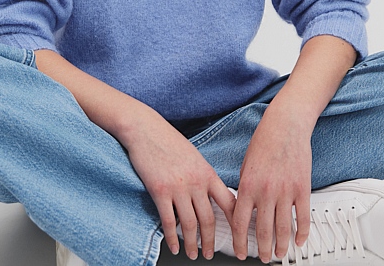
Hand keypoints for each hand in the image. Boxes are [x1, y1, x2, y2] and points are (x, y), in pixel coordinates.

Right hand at [126, 111, 235, 259]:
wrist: (145, 129)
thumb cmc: (167, 140)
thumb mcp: (193, 156)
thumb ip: (202, 175)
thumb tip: (209, 195)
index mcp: (207, 172)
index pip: (228, 202)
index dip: (236, 222)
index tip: (238, 235)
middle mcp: (196, 181)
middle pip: (209, 219)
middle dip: (211, 241)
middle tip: (210, 253)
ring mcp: (178, 187)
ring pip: (190, 224)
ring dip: (193, 243)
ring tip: (193, 254)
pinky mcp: (160, 190)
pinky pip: (169, 221)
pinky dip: (172, 238)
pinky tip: (174, 246)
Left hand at [231, 106, 311, 261]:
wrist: (285, 125)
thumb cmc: (264, 141)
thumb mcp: (246, 164)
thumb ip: (245, 188)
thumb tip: (243, 208)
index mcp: (248, 184)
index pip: (240, 222)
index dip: (239, 242)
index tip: (241, 252)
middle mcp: (266, 191)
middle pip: (262, 230)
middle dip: (261, 249)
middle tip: (261, 257)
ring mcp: (285, 191)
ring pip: (282, 228)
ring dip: (280, 246)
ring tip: (278, 254)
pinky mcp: (302, 189)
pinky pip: (303, 218)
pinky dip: (301, 233)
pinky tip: (299, 241)